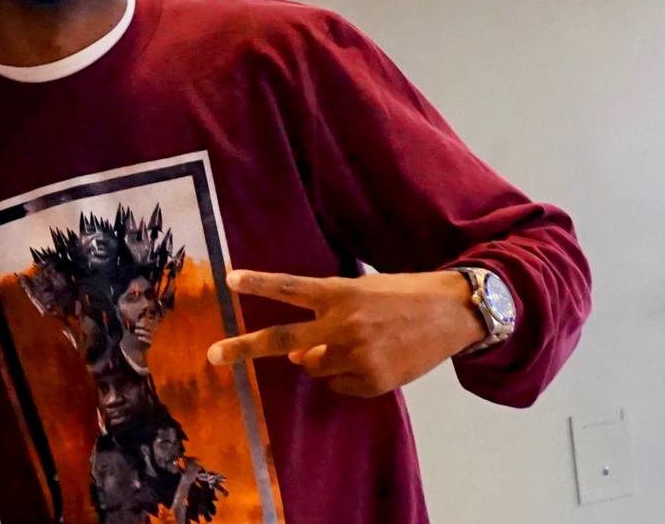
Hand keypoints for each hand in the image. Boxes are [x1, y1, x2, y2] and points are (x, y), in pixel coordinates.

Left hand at [206, 269, 485, 397]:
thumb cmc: (404, 296)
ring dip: (324, 360)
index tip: (230, 278)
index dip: (259, 283)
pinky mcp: (372, 381)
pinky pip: (341, 386)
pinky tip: (376, 360)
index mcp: (340, 292)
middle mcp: (342, 324)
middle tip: (213, 355)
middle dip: (244, 348)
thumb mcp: (364, 292)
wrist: (452, 313)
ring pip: (315, 368)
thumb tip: (300, 358)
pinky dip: (349, 377)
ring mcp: (355, 355)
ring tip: (362, 343)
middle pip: (282, 340)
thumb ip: (329, 316)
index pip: (291, 287)